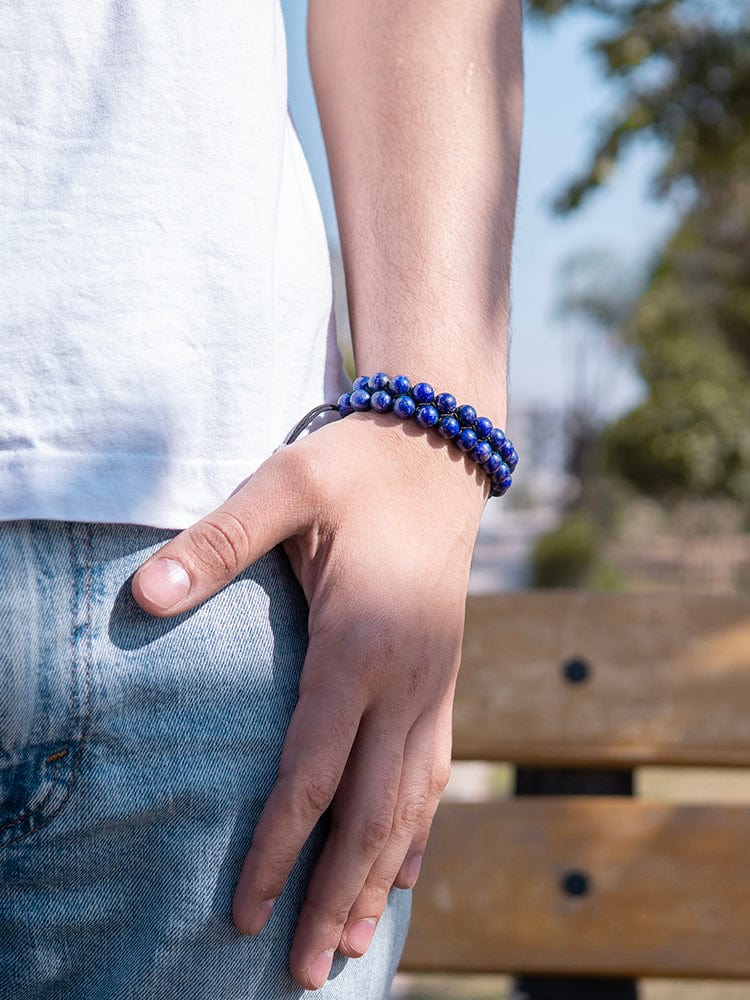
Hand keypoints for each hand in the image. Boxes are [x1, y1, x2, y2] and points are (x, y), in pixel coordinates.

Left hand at [131, 413, 486, 989]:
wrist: (438, 450)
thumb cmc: (354, 469)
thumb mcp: (284, 488)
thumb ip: (216, 543)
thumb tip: (141, 596)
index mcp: (361, 639)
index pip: (314, 768)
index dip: (279, 846)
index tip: (246, 913)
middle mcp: (408, 676)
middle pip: (372, 809)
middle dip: (337, 895)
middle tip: (307, 973)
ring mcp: (435, 680)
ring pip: (411, 801)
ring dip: (384, 879)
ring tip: (357, 944)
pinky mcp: (445, 675)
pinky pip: (435, 769)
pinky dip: (419, 829)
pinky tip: (407, 869)